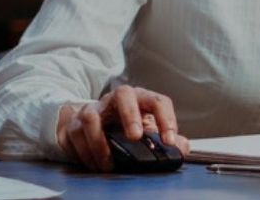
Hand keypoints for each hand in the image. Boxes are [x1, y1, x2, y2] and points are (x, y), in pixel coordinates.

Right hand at [54, 85, 184, 171]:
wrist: (96, 125)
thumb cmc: (128, 126)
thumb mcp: (150, 131)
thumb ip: (168, 139)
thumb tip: (183, 147)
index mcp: (141, 98)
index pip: (157, 101)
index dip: (165, 119)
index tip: (169, 141)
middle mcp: (117, 99)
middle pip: (124, 94)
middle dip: (130, 115)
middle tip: (135, 137)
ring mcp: (95, 108)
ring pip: (93, 116)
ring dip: (99, 142)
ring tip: (109, 164)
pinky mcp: (77, 121)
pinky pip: (77, 133)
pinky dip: (85, 152)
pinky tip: (96, 165)